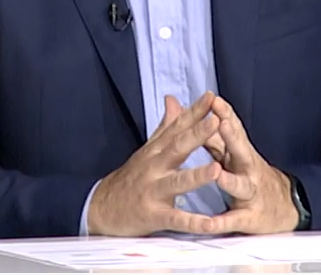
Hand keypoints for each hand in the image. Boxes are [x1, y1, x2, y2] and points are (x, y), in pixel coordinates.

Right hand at [87, 91, 222, 235]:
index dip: (194, 112)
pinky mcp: (153, 215)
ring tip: (217, 169)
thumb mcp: (149, 149)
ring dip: (197, 176)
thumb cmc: (133, 177)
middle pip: (177, 148)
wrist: (103, 208)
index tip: (211, 96)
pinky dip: (193, 222)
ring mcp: (153, 191)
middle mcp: (155, 167)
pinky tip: (211, 223)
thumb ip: (165, 126)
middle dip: (197, 135)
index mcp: (156, 150)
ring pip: (178, 182)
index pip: (177, 127)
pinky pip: (176, 219)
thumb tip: (173, 98)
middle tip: (216, 121)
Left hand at [204, 96, 299, 234]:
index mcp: (240, 152)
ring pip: (240, 185)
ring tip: (217, 174)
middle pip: (240, 151)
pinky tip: (210, 223)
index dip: (224, 114)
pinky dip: (222, 222)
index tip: (212, 98)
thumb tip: (197, 112)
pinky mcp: (249, 218)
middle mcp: (248, 169)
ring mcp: (250, 193)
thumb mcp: (234, 154)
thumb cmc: (249, 175)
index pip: (234, 129)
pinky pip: (234, 220)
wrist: (285, 206)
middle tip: (222, 123)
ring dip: (229, 180)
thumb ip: (214, 135)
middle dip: (232, 137)